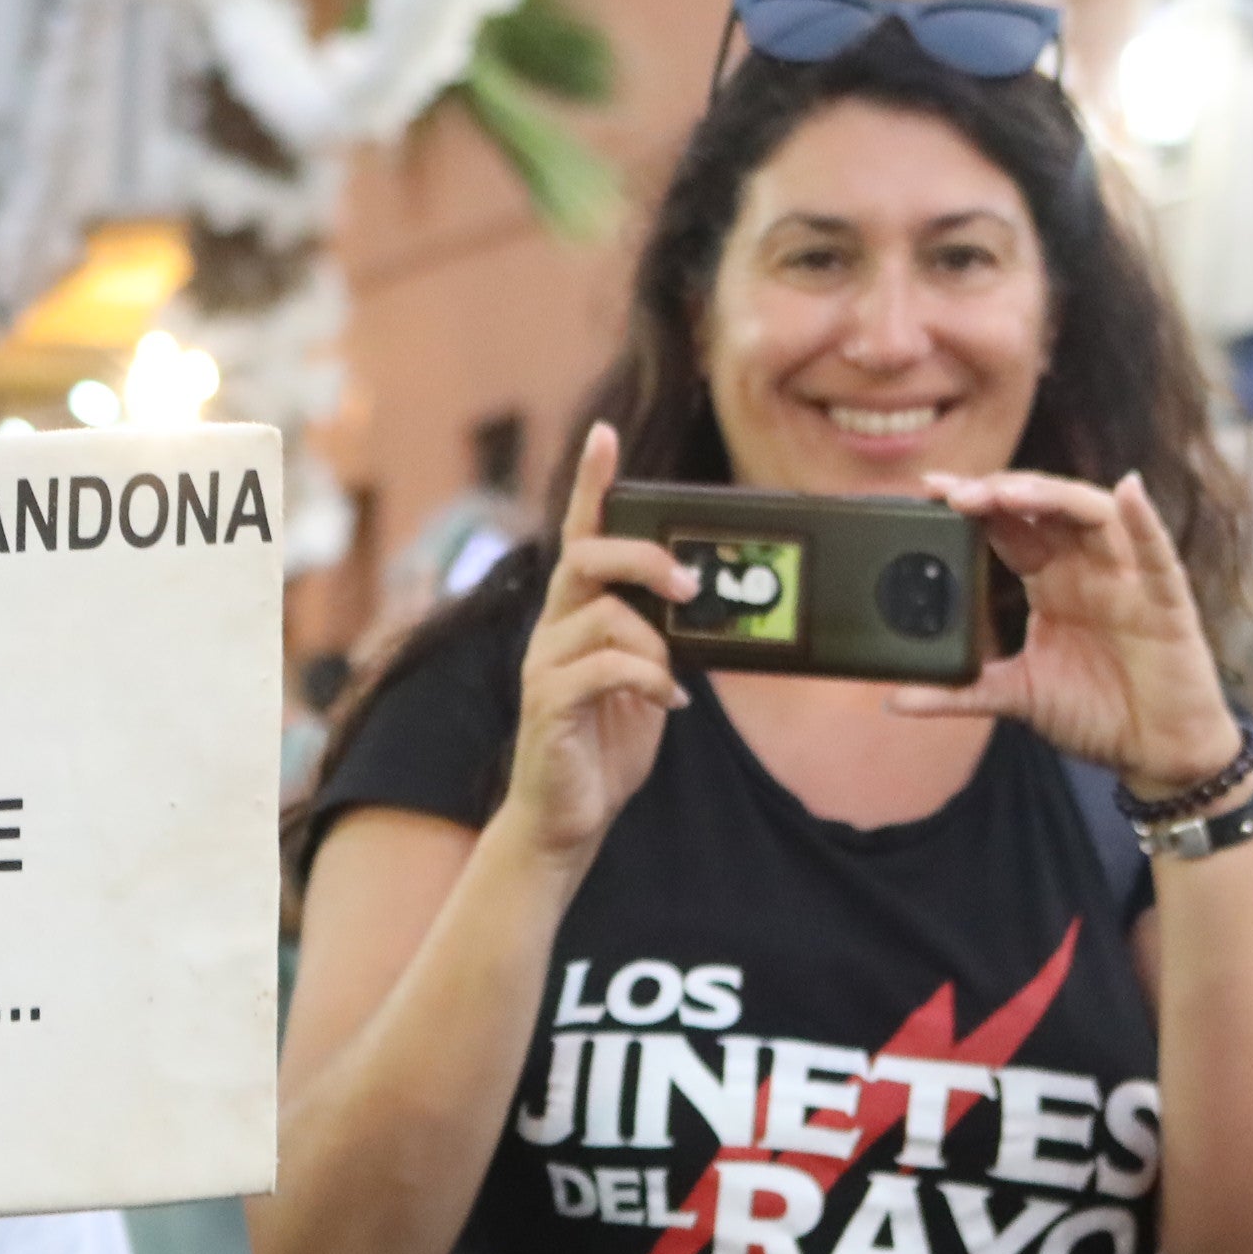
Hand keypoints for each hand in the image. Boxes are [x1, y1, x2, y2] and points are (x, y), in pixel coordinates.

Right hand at [508, 423, 690, 864]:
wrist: (567, 817)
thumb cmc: (607, 743)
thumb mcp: (648, 679)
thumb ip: (664, 639)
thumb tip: (707, 606)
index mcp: (576, 615)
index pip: (580, 535)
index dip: (590, 484)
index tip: (603, 435)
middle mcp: (552, 629)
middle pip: (586, 558)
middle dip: (644, 559)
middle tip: (690, 586)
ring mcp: (545, 665)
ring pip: (603, 616)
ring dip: (656, 641)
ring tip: (676, 678)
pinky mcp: (549, 704)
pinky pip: (605, 668)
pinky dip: (649, 680)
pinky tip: (668, 704)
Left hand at [907, 467, 1240, 795]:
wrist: (1156, 751)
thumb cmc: (1097, 711)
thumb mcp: (1016, 697)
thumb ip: (959, 692)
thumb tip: (893, 700)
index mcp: (1051, 583)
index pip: (1009, 528)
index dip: (975, 505)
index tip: (930, 492)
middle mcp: (1088, 569)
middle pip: (1045, 509)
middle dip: (1002, 494)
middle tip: (957, 493)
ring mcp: (1128, 580)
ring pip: (1094, 517)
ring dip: (1053, 498)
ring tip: (1011, 493)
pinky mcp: (1167, 602)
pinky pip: (1158, 555)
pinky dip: (1145, 522)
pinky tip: (1129, 493)